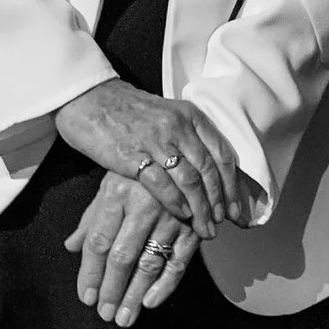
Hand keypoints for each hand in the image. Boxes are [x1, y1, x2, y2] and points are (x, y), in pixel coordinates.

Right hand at [53, 79, 247, 239]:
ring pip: (190, 179)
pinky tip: (182, 215)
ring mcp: (157, 140)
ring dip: (201, 208)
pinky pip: (162, 183)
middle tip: (223, 224)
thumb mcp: (168, 118)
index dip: (233, 185)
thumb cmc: (130, 113)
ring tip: (205, 228)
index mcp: (192, 116)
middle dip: (219, 202)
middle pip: (210, 170)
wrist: (90, 100)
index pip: (223, 154)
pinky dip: (175, 202)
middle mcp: (179, 126)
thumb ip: (190, 141)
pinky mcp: (133, 154)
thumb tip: (211, 176)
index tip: (237, 209)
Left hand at [63, 171, 196, 326]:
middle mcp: (144, 204)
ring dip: (135, 295)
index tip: (86, 297)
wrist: (182, 155)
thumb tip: (70, 247)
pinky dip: (166, 284)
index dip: (90, 273)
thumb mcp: (110, 186)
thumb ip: (91, 219)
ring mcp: (172, 216)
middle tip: (104, 314)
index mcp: (117, 192)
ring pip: (150, 263)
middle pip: (122, 256)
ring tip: (124, 317)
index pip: (98, 241)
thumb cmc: (139, 173)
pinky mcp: (194, 226)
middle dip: (111, 289)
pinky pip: (179, 261)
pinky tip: (151, 301)